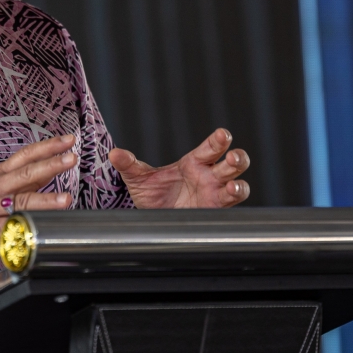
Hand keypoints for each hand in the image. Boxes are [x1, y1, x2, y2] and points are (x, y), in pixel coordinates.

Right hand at [0, 135, 76, 259]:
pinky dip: (25, 226)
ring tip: (66, 198)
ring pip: (21, 201)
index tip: (68, 140)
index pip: (25, 155)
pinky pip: (9, 227)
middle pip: (26, 172)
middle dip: (51, 164)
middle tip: (72, 157)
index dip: (47, 147)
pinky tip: (41, 228)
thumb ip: (19, 182)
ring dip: (46, 199)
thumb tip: (48, 171)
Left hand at [109, 128, 249, 208]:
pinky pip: (232, 207)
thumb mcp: (138, 178)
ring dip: (239, 185)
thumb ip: (129, 164)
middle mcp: (209, 176)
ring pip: (239, 185)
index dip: (219, 140)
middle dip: (237, 158)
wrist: (153, 218)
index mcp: (194, 162)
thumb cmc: (152, 194)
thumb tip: (114, 154)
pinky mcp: (215, 212)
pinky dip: (233, 202)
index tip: (223, 135)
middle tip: (231, 158)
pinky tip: (228, 199)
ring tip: (231, 186)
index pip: (211, 148)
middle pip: (233, 163)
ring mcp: (215, 194)